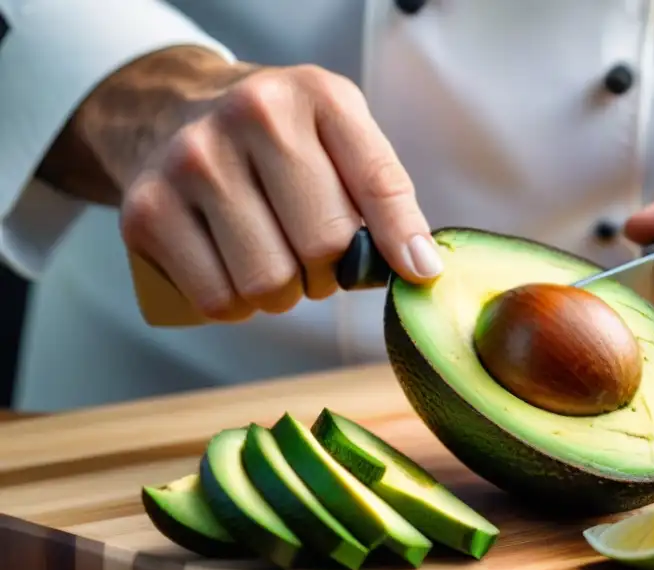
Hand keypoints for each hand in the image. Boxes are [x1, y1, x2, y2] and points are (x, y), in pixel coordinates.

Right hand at [65, 48, 442, 321]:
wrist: (172, 112)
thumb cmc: (276, 140)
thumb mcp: (341, 137)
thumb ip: (385, 196)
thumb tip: (422, 270)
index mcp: (314, 96)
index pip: (378, 184)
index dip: (401, 241)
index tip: (415, 272)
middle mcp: (250, 117)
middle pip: (323, 246)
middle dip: (330, 269)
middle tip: (314, 254)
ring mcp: (191, 163)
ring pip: (268, 283)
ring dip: (283, 293)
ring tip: (273, 259)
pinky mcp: (147, 212)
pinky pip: (218, 301)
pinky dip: (237, 305)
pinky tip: (233, 269)